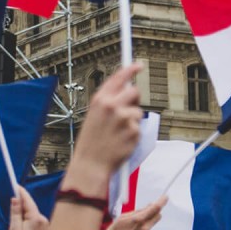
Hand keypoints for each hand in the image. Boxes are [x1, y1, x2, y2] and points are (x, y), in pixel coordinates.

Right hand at [8, 185, 48, 229]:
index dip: (21, 192)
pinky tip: (20, 227)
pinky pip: (33, 218)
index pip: (28, 200)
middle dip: (20, 205)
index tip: (14, 184)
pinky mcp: (42, 228)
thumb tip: (15, 199)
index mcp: (36, 218)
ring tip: (15, 226)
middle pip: (29, 206)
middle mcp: (43, 219)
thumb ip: (15, 212)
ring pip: (31, 212)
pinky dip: (26, 219)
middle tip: (10, 207)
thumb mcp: (14, 228)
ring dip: (22, 213)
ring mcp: (44, 224)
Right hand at [65, 63, 142, 196]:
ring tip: (119, 133)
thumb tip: (126, 91)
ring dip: (133, 121)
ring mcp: (123, 118)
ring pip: (138, 112)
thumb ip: (108, 102)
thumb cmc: (92, 142)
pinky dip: (134, 134)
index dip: (130, 69)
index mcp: (99, 100)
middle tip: (129, 109)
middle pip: (134, 91)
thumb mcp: (94, 116)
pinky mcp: (133, 130)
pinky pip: (139, 127)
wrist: (91, 164)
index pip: (118, 77)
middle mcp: (111, 105)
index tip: (138, 65)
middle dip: (135, 99)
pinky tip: (122, 141)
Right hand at [94, 196, 166, 229]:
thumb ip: (135, 212)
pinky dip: (142, 229)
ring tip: (130, 225)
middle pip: (157, 216)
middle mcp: (145, 229)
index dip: (162, 201)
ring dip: (146, 221)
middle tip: (146, 209)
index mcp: (138, 220)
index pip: (155, 208)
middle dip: (154, 211)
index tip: (165, 197)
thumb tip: (147, 208)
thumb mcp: (120, 219)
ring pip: (151, 223)